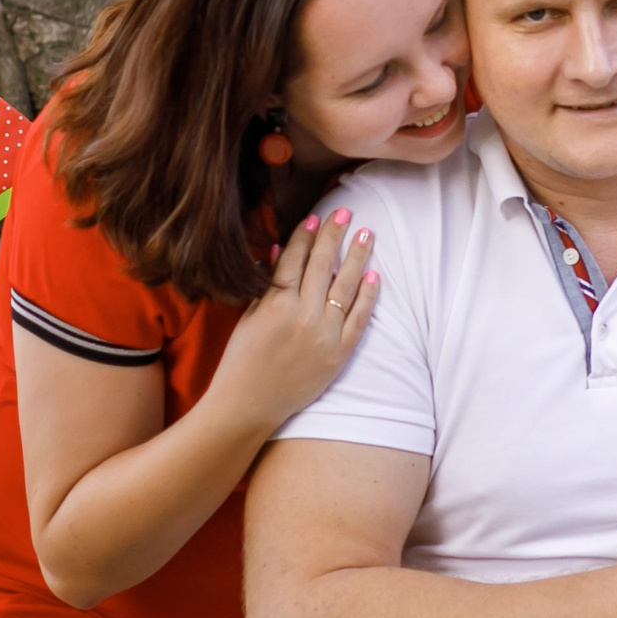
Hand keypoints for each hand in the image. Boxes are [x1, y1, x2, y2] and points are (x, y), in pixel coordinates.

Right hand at [210, 209, 377, 431]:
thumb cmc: (241, 360)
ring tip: (367, 233)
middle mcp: (303, 315)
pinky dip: (368, 296)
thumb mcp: (248, 316)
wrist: (248, 405)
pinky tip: (375, 275)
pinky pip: (359, 319)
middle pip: (323, 265)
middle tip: (345, 212)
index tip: (316, 217)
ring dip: (358, 257)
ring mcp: (324, 335)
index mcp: (276, 303)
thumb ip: (267, 285)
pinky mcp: (339, 354)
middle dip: (334, 235)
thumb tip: (283, 250)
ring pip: (346, 286)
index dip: (306, 236)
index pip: (295, 259)